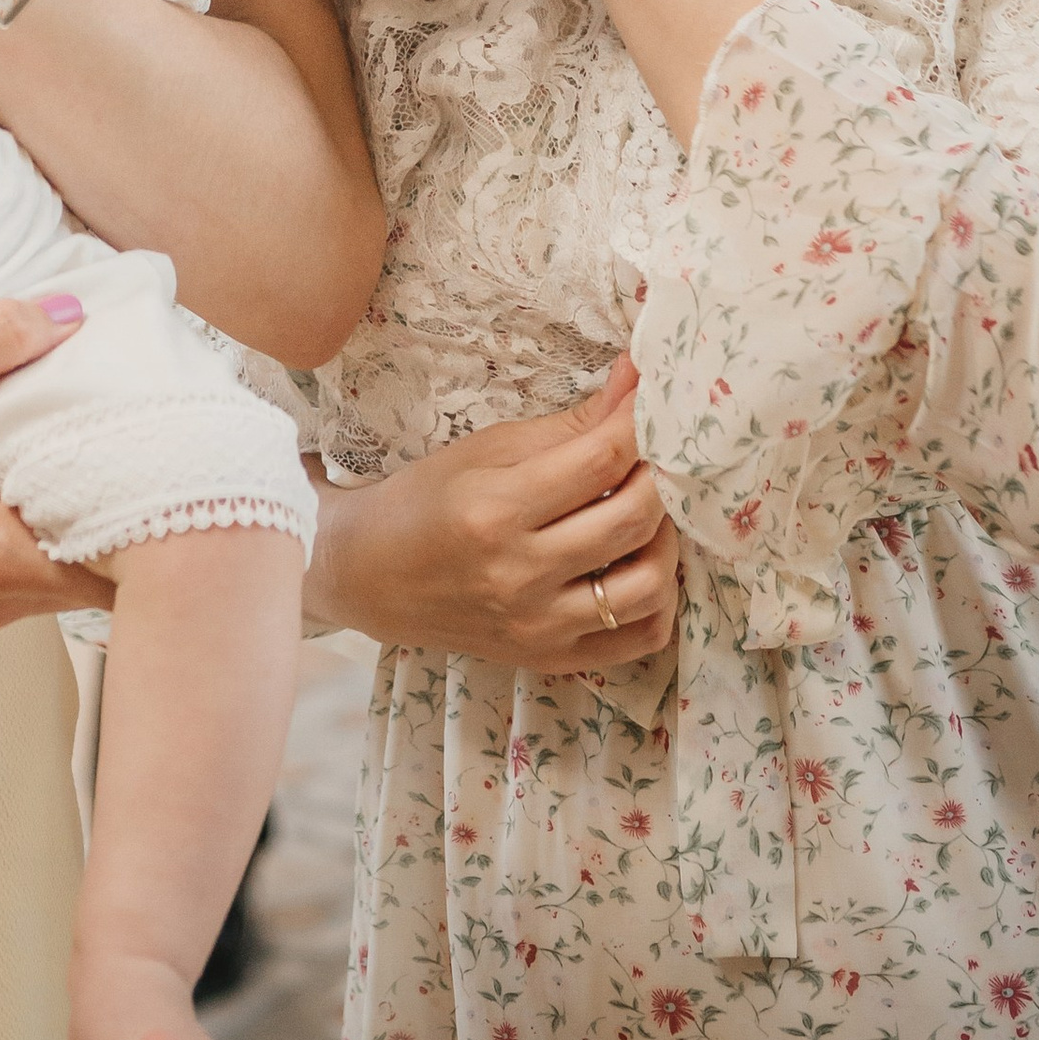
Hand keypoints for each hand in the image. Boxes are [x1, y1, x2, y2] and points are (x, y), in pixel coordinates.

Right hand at [307, 358, 678, 674]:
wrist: (372, 576)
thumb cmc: (426, 500)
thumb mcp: (486, 449)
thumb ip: (569, 424)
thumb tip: (634, 380)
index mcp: (495, 511)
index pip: (601, 460)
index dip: (640, 423)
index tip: (654, 402)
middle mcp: (519, 575)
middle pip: (633, 517)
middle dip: (659, 475)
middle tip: (652, 456)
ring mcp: (538, 626)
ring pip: (648, 584)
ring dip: (666, 539)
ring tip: (646, 513)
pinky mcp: (551, 658)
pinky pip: (639, 640)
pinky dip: (659, 601)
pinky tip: (641, 566)